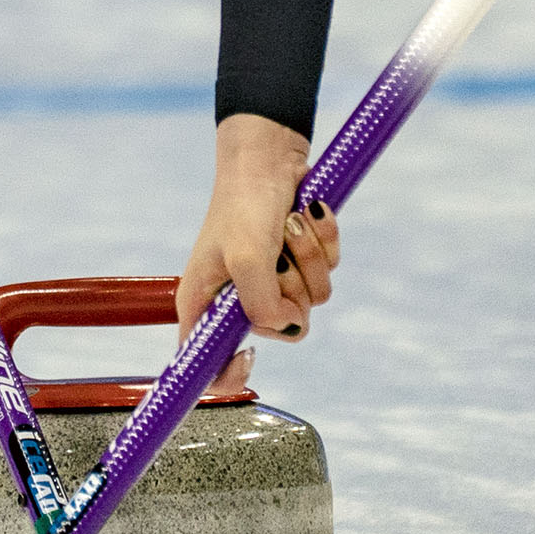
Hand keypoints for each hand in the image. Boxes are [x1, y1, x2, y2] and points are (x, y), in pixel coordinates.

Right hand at [178, 113, 340, 343]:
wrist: (269, 157)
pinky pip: (328, 272)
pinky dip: (324, 244)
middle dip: (290, 288)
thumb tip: (287, 326)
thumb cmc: (243, 203)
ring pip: (314, 298)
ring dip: (310, 258)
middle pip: (284, 328)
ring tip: (288, 225)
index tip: (249, 356)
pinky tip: (307, 215)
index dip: (226, 376)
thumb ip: (263, 304)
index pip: (205, 363)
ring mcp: (273, 281)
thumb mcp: (248, 256)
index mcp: (205, 304)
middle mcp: (238, 298)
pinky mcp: (300, 262)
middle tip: (276, 256)